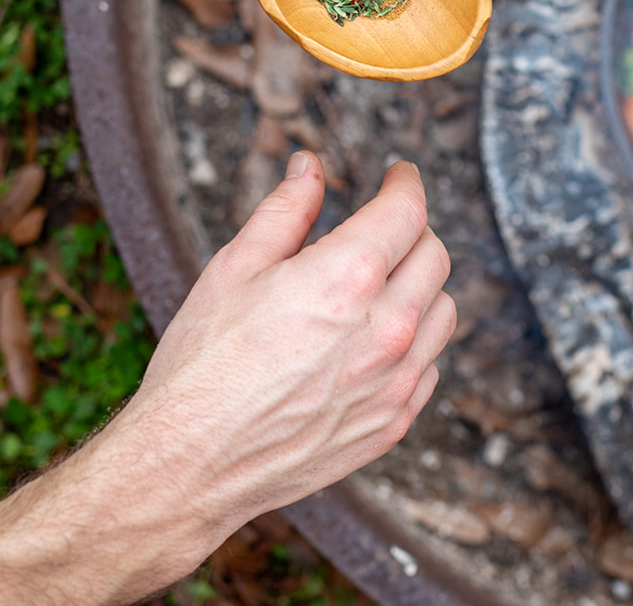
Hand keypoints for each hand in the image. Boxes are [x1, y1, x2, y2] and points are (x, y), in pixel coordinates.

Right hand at [101, 151, 454, 545]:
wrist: (190, 464)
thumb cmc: (203, 366)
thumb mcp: (234, 268)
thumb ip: (285, 210)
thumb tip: (310, 168)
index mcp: (346, 279)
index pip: (408, 211)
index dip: (405, 183)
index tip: (398, 175)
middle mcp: (385, 330)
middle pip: (434, 256)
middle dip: (411, 230)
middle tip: (381, 227)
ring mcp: (395, 382)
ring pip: (442, 311)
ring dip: (420, 286)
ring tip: (379, 284)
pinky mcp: (392, 422)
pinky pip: (429, 366)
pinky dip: (414, 342)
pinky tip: (373, 340)